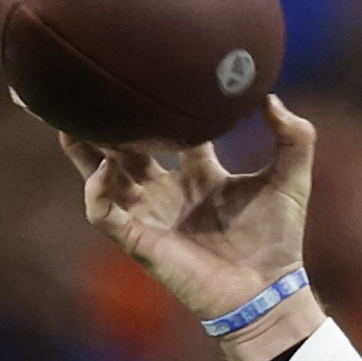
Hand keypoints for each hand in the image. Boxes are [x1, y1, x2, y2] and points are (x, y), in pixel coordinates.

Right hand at [61, 95, 322, 360]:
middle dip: (104, 119)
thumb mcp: (291, 181)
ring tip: (68, 116)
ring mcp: (150, 214)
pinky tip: (107, 167)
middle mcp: (168, 190)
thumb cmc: (278, 241)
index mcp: (199, 173)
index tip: (150, 68)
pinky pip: (103, 211)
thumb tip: (270, 97)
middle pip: (123, 146)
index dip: (159, 102)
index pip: (168, 128)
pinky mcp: (139, 240)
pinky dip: (98, 189)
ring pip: (100, 173)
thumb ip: (294, 138)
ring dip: (83, 147)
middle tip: (85, 82)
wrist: (268, 292)